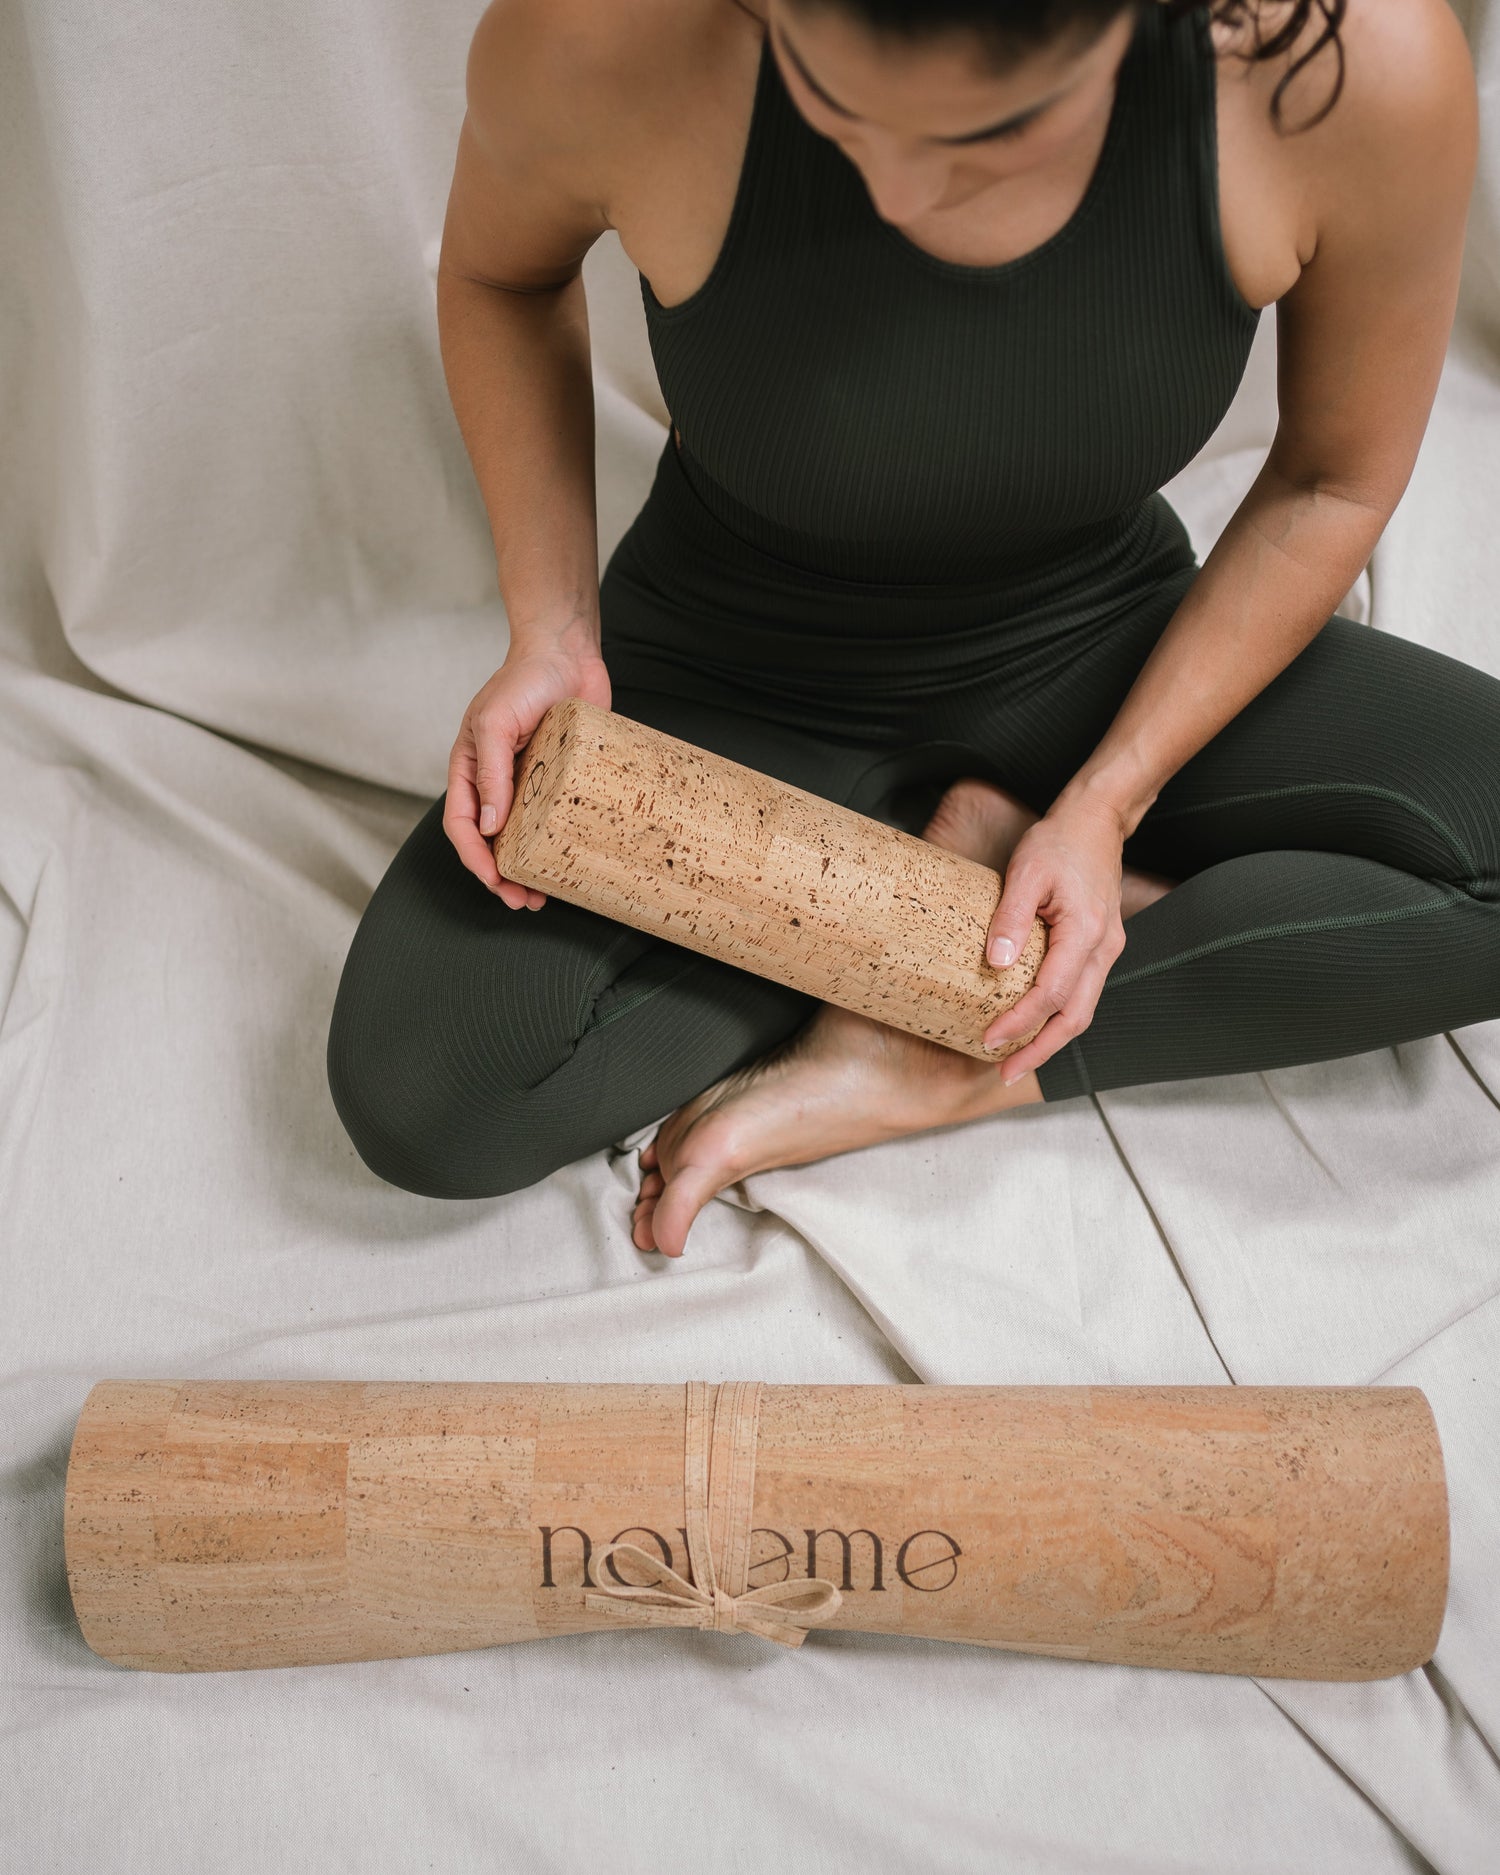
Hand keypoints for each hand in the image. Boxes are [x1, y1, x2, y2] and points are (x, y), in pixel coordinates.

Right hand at [443, 641, 613, 908]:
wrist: (567, 652)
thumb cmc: (524, 679)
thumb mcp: (496, 722)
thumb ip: (491, 773)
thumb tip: (486, 826)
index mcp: (471, 769)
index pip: (462, 824)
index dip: (475, 858)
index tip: (496, 882)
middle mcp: (497, 781)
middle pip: (491, 840)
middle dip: (503, 876)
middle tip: (524, 901)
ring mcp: (531, 781)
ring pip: (524, 836)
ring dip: (530, 868)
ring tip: (545, 894)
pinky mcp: (562, 777)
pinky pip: (557, 818)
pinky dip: (559, 844)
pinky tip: (571, 861)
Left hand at [978, 797, 1128, 1080]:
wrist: (1096, 821)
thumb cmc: (1059, 840)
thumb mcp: (1026, 872)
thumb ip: (1011, 918)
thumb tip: (995, 964)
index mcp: (1086, 933)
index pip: (1051, 994)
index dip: (1019, 1022)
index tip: (988, 1040)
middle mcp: (1104, 948)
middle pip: (1076, 1017)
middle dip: (1040, 1050)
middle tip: (1004, 1072)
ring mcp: (1107, 949)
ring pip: (1082, 1009)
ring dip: (1050, 1038)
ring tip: (1015, 1059)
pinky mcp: (1100, 946)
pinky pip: (1082, 992)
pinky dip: (1058, 1015)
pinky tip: (1034, 1023)